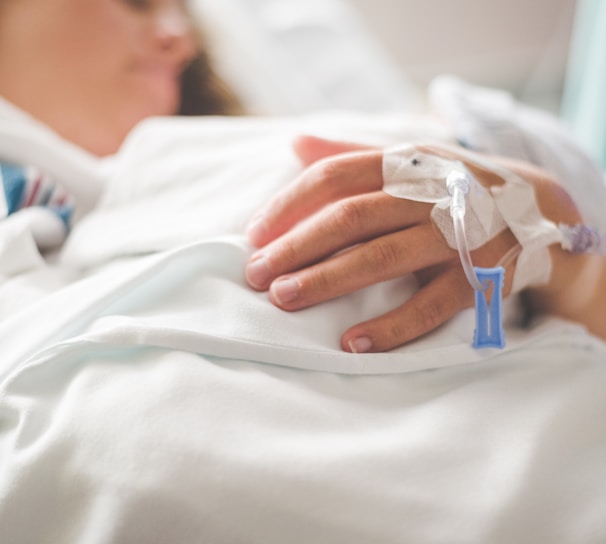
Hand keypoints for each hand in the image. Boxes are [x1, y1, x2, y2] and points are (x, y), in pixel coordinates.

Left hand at [245, 136, 601, 351]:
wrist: (536, 207)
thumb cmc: (451, 187)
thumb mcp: (408, 161)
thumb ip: (351, 153)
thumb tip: (294, 144)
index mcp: (404, 164)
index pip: (335, 175)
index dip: (289, 203)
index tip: (253, 234)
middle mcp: (427, 194)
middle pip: (351, 217)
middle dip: (297, 246)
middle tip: (256, 274)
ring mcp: (455, 235)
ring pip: (383, 257)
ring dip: (329, 280)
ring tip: (285, 299)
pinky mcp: (480, 276)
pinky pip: (432, 304)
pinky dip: (393, 325)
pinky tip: (353, 342)